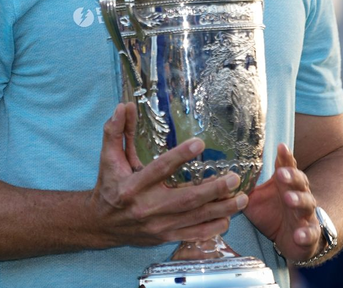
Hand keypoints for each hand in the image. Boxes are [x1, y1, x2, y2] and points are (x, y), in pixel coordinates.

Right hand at [88, 103, 247, 246]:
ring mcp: (157, 226)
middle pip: (185, 199)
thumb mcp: (108, 158)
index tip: (200, 143)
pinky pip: (192, 235)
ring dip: (220, 209)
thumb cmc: (108, 186)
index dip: (180, 156)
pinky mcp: (164, 237)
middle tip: (234, 177)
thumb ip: (116, 131)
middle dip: (212, 190)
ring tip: (242, 198)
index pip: (159, 170)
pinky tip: (228, 218)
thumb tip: (125, 106)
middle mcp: (146, 208)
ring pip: (194, 218)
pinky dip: (212, 229)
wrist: (100, 225)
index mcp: (132, 186)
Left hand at [244, 143, 320, 262]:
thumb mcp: (254, 200)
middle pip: (299, 181)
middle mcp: (300, 195)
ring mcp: (306, 214)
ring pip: (307, 203)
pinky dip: (306, 234)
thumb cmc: (271, 215)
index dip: (285, 157)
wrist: (290, 240)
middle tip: (281, 173)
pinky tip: (300, 235)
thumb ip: (244, 187)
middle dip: (291, 176)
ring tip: (289, 199)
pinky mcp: (310, 234)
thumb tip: (224, 175)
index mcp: (286, 184)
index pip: (287, 167)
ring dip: (299, 200)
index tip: (281, 146)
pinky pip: (311, 233)